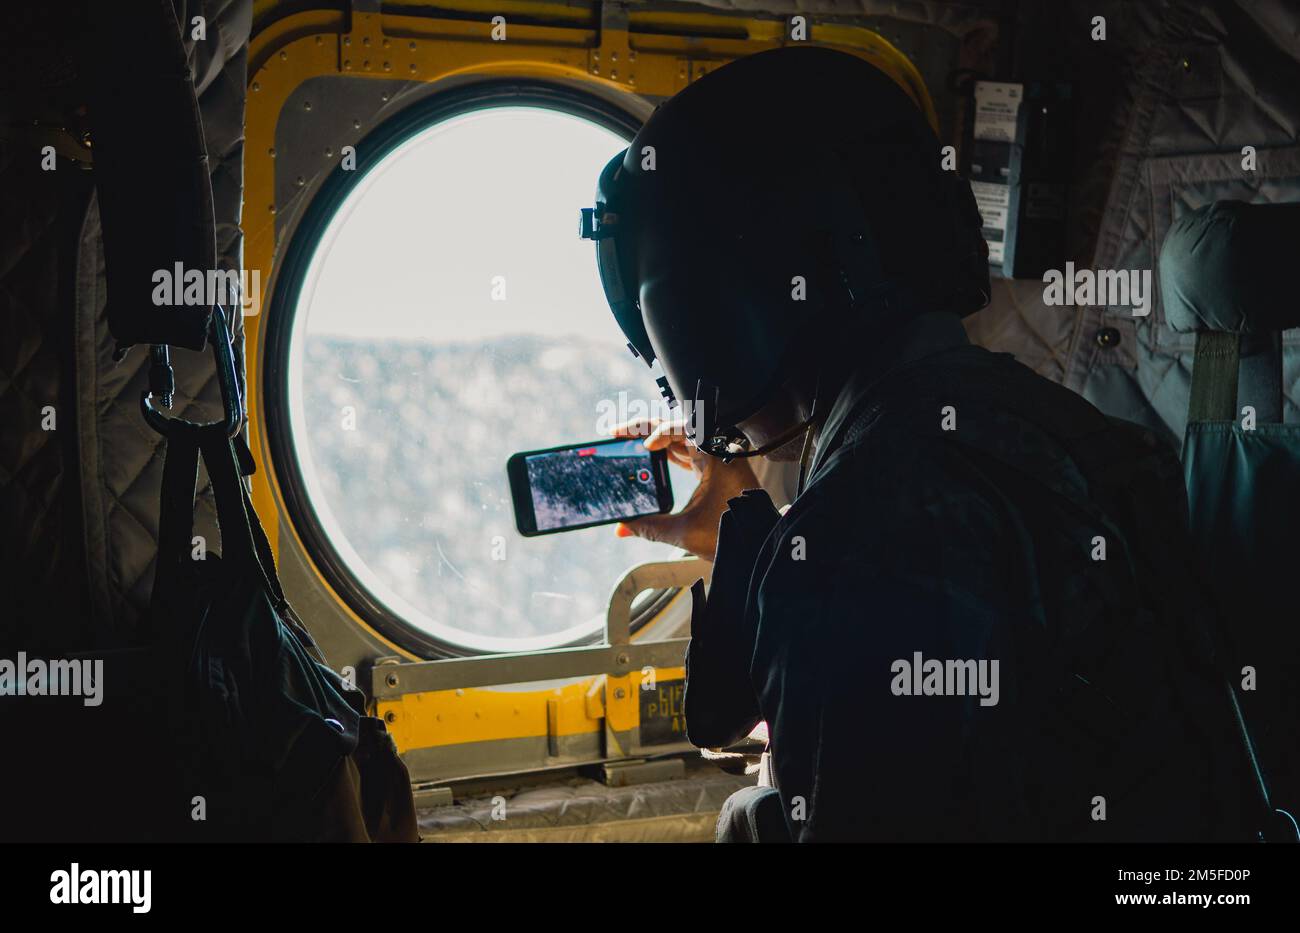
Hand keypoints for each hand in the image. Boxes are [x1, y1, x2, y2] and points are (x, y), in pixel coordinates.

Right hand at [610, 417, 760, 560]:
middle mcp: (717, 451)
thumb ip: (649, 527)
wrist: (762, 546)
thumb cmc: (735, 534)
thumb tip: (621, 528)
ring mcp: (717, 459)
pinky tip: (650, 461)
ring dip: (654, 442)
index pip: (681, 426)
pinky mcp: (716, 470)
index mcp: (715, 455)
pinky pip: (688, 453)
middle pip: (675, 428)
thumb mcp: (685, 532)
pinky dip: (668, 455)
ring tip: (628, 446)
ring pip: (680, 440)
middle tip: (616, 435)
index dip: (658, 431)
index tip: (644, 446)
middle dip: (644, 431)